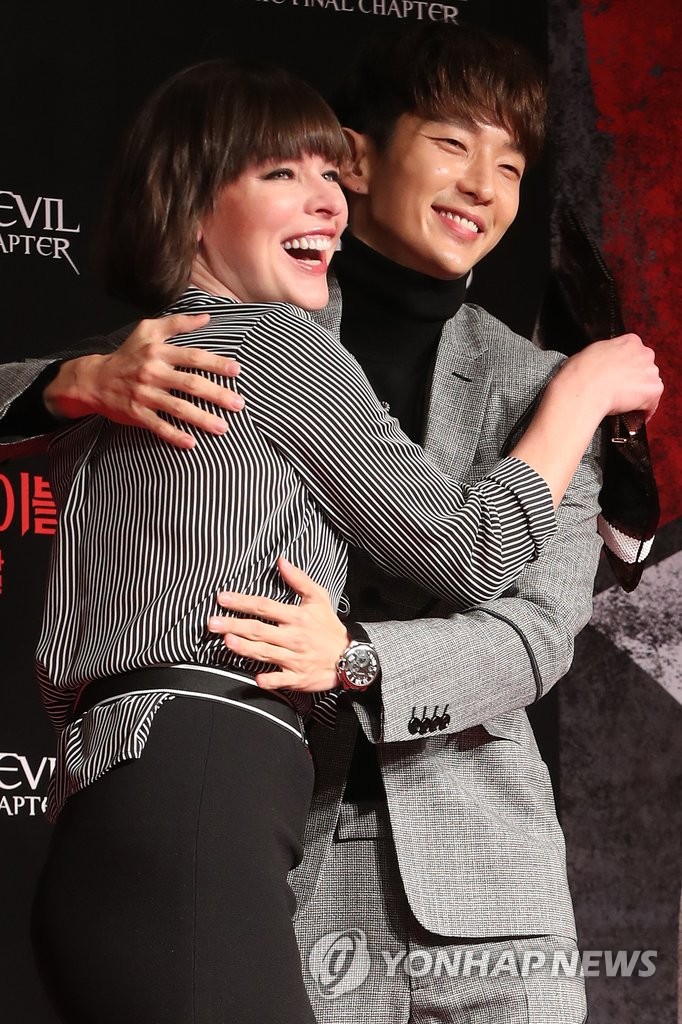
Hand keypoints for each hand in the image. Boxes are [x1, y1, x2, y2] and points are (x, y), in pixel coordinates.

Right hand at [43, 313, 243, 448]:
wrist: (94, 379)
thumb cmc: (127, 355)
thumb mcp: (148, 331)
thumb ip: (177, 323)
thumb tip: (206, 317)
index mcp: (158, 352)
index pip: (192, 356)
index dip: (215, 363)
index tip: (236, 370)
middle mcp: (152, 372)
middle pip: (190, 384)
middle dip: (216, 395)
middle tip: (238, 404)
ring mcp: (144, 394)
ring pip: (177, 408)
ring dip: (202, 419)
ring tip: (223, 428)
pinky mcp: (136, 413)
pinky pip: (158, 426)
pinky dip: (174, 436)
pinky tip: (192, 443)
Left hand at [207, 557, 348, 691]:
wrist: (351, 656)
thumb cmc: (329, 626)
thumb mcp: (319, 598)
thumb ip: (298, 579)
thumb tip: (280, 560)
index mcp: (297, 616)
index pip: (264, 606)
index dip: (242, 602)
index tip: (222, 598)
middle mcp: (293, 637)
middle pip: (259, 630)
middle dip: (234, 625)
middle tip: (212, 623)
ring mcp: (295, 658)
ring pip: (265, 653)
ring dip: (245, 648)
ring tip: (226, 641)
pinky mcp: (298, 677)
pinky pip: (281, 679)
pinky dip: (269, 679)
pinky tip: (256, 678)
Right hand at [559, 333, 662, 422]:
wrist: (584, 388)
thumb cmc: (581, 372)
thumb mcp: (591, 352)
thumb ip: (605, 355)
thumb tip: (601, 364)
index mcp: (630, 341)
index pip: (634, 354)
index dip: (626, 367)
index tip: (620, 376)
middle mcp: (644, 353)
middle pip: (645, 369)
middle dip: (635, 380)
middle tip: (620, 391)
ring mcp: (651, 371)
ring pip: (649, 385)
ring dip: (639, 394)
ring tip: (623, 404)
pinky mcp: (653, 389)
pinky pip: (651, 403)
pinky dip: (643, 411)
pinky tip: (631, 414)